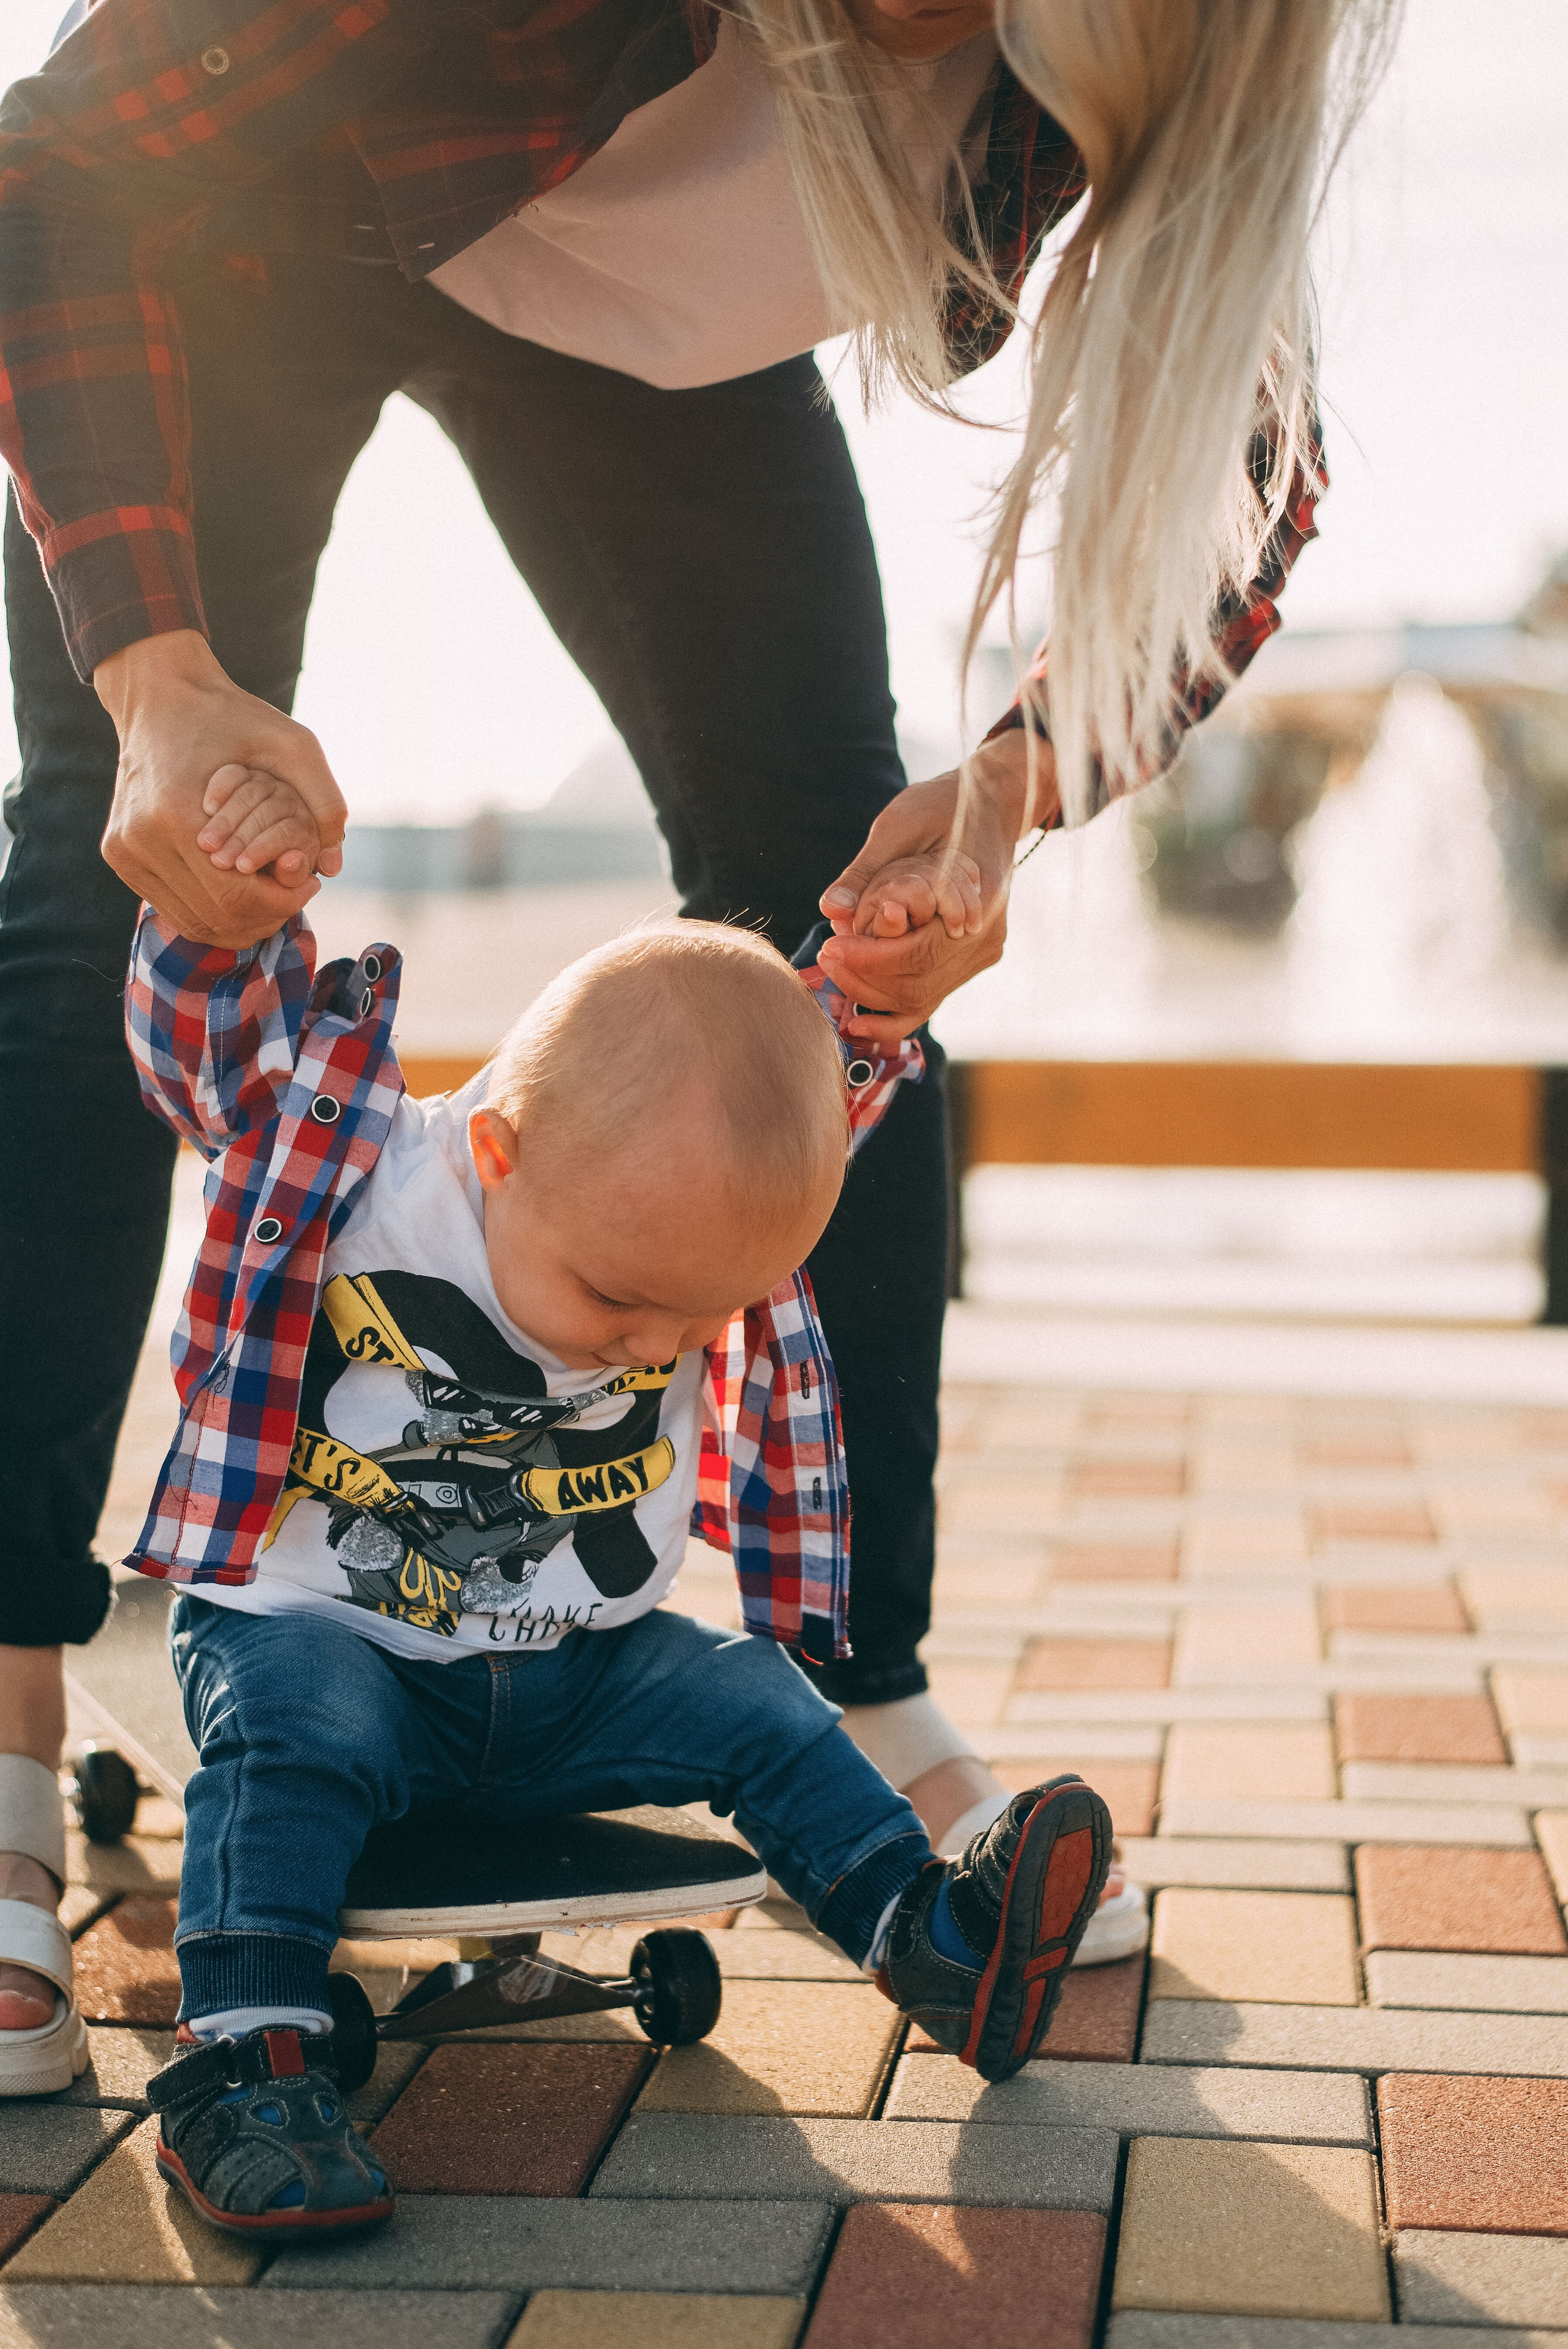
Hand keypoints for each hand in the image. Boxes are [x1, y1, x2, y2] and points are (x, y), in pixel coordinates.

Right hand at [96, 630, 345, 948]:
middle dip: (266, 915)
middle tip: (296, 892)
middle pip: (216, 917)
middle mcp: (141, 840)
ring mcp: (124, 850)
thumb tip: (333, 866)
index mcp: (176, 815)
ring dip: (240, 920)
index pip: (237, 897)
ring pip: (194, 922)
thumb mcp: (292, 743)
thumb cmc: (231, 718)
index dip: (283, 901)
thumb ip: (323, 801)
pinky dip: (211, 910)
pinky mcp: (118, 854)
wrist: (160, 696)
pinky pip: (172, 907)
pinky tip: (240, 890)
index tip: (310, 882)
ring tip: (272, 893)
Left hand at [815, 731, 1056, 1042]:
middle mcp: (985, 935)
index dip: (869, 958)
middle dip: (865, 979)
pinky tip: (858, 1016)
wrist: (989, 806)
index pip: (918, 953)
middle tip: (825, 959)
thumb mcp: (899, 825)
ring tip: (834, 973)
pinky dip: (892, 1007)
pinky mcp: (972, 959)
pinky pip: (931, 995)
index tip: (830, 947)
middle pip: (919, 984)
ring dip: (873, 995)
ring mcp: (982, 951)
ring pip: (923, 997)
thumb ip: (865, 871)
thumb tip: (829, 909)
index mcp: (977, 900)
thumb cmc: (942, 806)